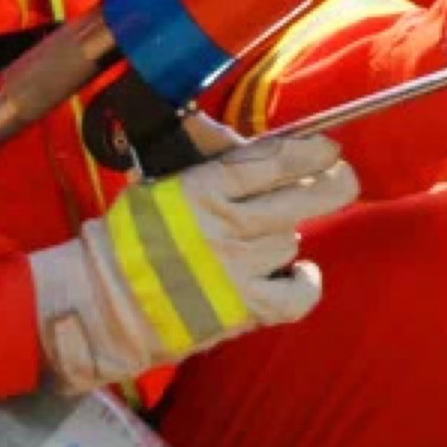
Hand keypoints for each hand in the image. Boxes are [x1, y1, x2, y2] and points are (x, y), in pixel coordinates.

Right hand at [26, 132, 357, 389]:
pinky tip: (297, 275)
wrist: (102, 304)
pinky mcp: (243, 308)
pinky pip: (299, 295)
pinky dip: (304, 284)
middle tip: (344, 178)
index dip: (311, 152)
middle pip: (305, 197)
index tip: (330, 148)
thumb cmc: (131, 239)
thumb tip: (244, 137)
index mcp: (203, 187)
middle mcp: (226, 224)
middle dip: (336, 183)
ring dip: (285, 237)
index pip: (273, 160)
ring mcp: (238, 268)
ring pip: (292, 240)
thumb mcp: (160, 184)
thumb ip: (207, 160)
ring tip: (259, 241)